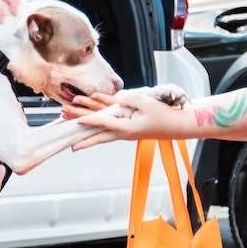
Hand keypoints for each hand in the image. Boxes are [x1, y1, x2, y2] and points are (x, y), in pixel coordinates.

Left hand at [71, 88, 192, 147]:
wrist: (175, 126)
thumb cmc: (163, 115)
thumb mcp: (146, 103)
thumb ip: (130, 100)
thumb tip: (118, 100)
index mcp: (128, 128)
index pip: (106, 123)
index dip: (91, 120)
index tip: (79, 121)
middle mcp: (124, 132)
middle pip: (100, 137)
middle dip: (85, 141)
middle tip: (72, 147)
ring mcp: (125, 132)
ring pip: (103, 135)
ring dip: (89, 138)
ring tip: (76, 143)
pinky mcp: (127, 129)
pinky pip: (111, 130)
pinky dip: (100, 129)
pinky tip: (93, 129)